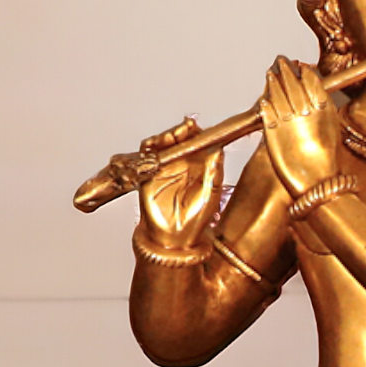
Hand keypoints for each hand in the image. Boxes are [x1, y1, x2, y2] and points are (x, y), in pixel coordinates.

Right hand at [135, 118, 222, 244]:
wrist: (173, 238)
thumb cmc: (194, 220)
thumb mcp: (211, 195)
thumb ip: (214, 172)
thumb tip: (218, 149)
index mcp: (200, 167)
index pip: (200, 142)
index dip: (200, 133)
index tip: (200, 128)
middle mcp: (183, 164)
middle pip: (181, 139)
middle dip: (182, 131)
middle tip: (185, 128)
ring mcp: (165, 167)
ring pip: (164, 144)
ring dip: (166, 136)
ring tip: (171, 136)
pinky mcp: (148, 173)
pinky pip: (146, 156)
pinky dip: (149, 148)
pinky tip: (154, 146)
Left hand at [260, 58, 343, 199]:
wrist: (318, 185)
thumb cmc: (327, 163)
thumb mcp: (332, 131)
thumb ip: (323, 111)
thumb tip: (316, 96)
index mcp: (323, 109)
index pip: (311, 80)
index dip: (304, 71)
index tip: (300, 66)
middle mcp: (305, 111)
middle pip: (292, 83)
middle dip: (286, 70)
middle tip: (281, 61)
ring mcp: (287, 121)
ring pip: (277, 94)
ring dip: (273, 81)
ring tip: (271, 73)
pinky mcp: (272, 134)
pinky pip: (267, 113)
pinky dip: (265, 104)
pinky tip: (264, 100)